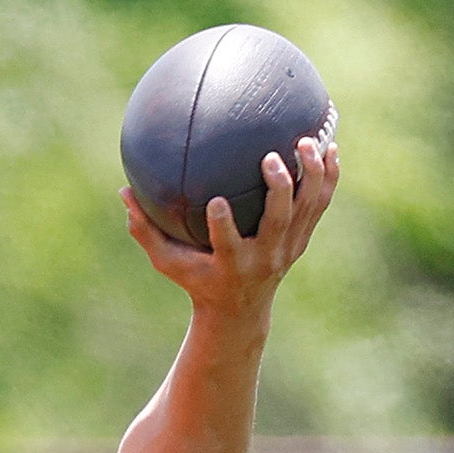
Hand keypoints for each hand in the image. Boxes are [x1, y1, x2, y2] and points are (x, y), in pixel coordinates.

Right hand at [123, 130, 337, 315]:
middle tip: (270, 157)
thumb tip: (123, 192)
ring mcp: (287, 248)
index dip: (224, 225)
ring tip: (307, 141)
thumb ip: (145, 230)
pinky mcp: (301, 239)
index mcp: (230, 263)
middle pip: (277, 221)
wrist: (240, 311)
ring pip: (306, 208)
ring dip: (310, 175)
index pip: (228, 244)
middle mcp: (264, 256)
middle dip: (278, 189)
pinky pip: (319, 205)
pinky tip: (330, 146)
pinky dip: (327, 177)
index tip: (217, 200)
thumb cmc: (197, 279)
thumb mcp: (168, 263)